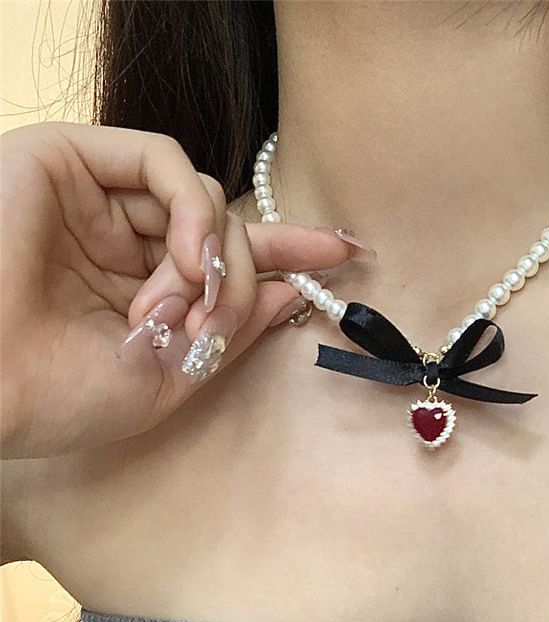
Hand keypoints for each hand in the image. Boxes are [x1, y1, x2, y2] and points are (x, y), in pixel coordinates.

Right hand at [0, 121, 361, 458]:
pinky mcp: (68, 161)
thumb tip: (293, 291)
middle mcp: (125, 243)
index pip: (232, 259)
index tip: (347, 253)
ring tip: (179, 303)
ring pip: (205, 198)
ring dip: (212, 255)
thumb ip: (233, 326)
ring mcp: (97, 202)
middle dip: (246, 273)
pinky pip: (163, 157)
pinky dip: (191, 207)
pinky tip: (186, 254)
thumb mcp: (173, 374)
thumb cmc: (61, 397)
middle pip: (229, 227)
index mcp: (145, 291)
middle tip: (210, 318)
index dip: (291, 253)